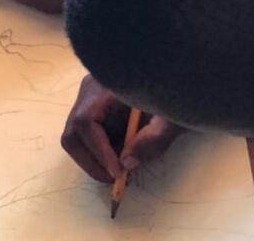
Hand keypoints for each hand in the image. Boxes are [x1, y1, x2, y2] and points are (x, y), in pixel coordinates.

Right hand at [61, 75, 184, 182]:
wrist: (179, 76)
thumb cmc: (179, 90)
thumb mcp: (173, 116)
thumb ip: (153, 139)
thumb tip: (126, 163)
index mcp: (107, 83)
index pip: (86, 121)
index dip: (98, 151)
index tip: (117, 172)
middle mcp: (91, 87)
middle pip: (74, 130)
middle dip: (91, 160)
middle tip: (115, 178)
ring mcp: (90, 95)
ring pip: (76, 134)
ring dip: (95, 157)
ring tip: (120, 168)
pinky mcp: (95, 105)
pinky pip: (88, 133)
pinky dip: (101, 150)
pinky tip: (122, 154)